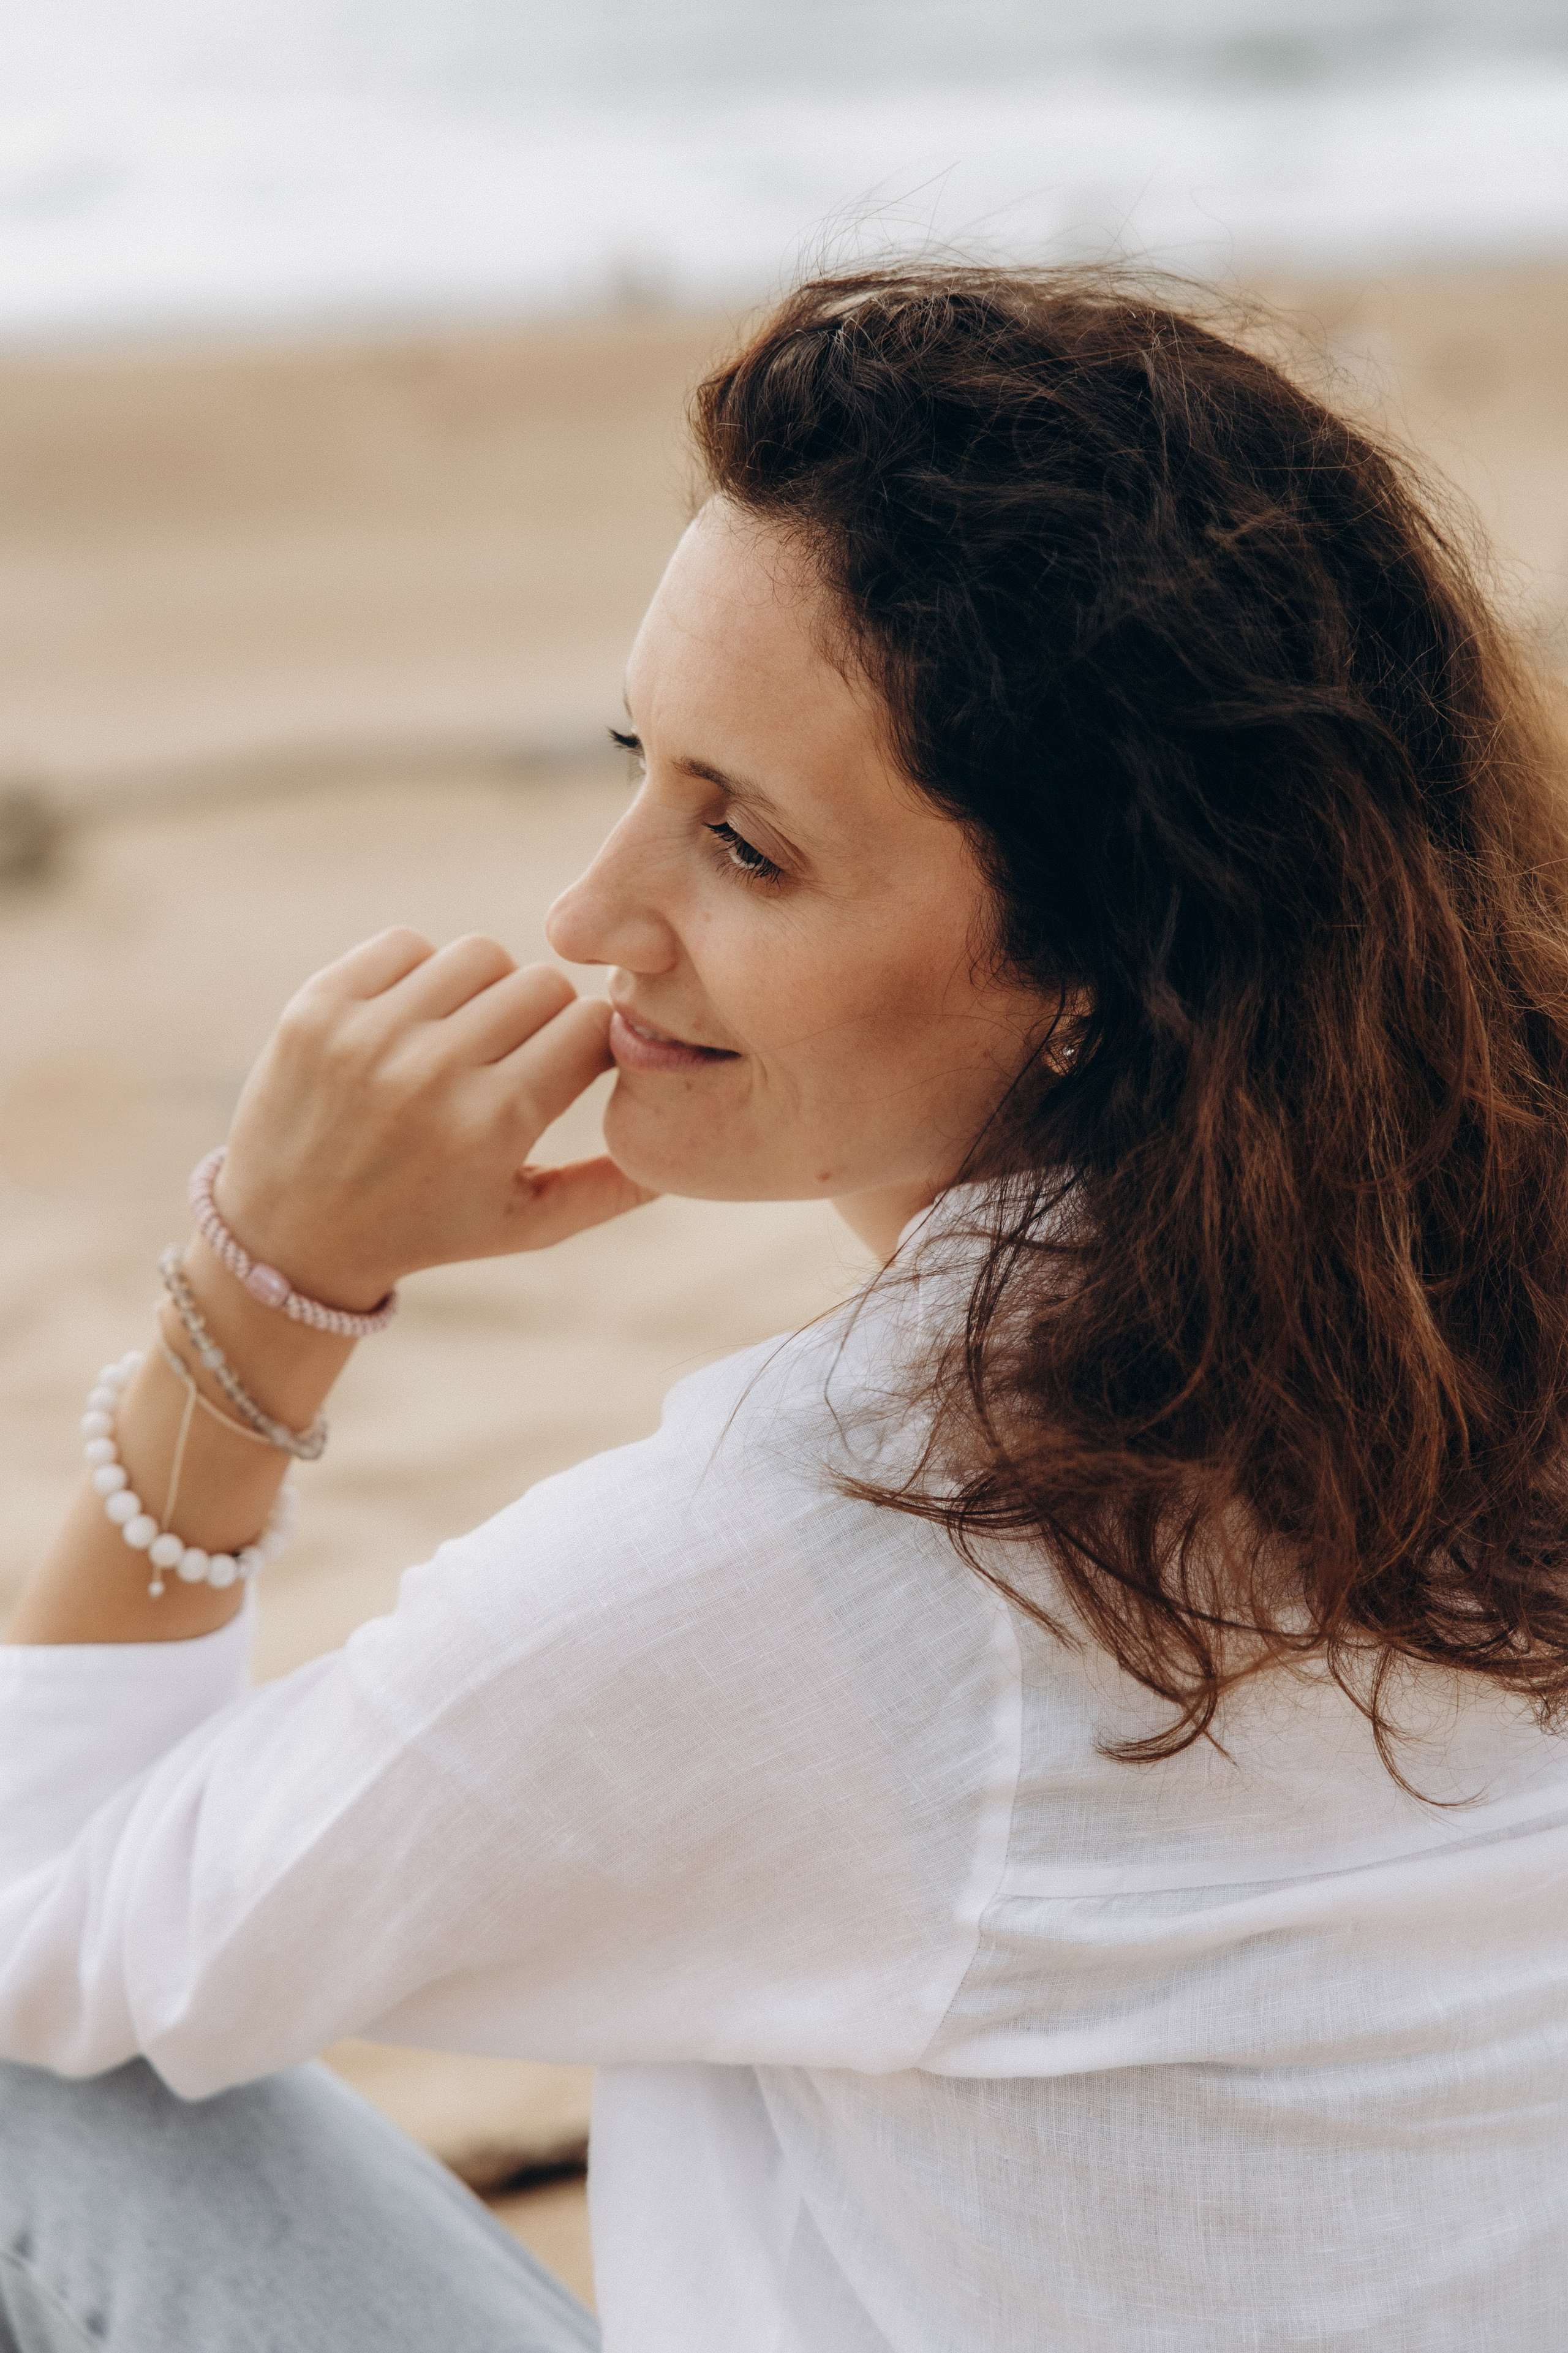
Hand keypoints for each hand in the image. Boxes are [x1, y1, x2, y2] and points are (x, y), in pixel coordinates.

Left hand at [216, 930, 653, 1308]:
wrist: (286, 1240)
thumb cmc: (425, 1231)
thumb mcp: (524, 1226)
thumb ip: (611, 1190)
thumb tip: (687, 1153)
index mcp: (491, 1126)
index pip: (589, 1028)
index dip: (593, 1044)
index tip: (576, 1067)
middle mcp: (430, 1073)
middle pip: (542, 984)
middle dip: (544, 1018)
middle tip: (519, 1057)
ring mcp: (368, 1034)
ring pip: (480, 954)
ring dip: (486, 990)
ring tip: (467, 1036)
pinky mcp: (318, 1005)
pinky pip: (406, 943)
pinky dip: (421, 975)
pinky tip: (413, 1022)